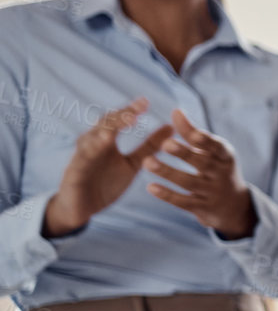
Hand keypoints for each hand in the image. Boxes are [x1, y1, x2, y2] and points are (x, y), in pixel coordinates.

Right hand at [43, 99, 173, 236]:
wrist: (82, 208)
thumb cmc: (106, 183)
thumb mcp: (132, 164)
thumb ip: (149, 146)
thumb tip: (171, 127)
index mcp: (106, 141)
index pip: (117, 121)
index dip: (129, 111)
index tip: (145, 102)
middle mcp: (92, 144)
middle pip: (103, 126)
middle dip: (117, 119)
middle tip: (134, 113)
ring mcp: (81, 157)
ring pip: (88, 142)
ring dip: (100, 136)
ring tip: (112, 133)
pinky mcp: (73, 174)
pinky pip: (80, 163)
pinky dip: (87, 156)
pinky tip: (96, 152)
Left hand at [143, 110, 256, 238]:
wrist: (234, 206)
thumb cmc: (218, 170)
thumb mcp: (213, 152)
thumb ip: (194, 134)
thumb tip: (176, 111)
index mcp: (225, 156)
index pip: (216, 146)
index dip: (203, 139)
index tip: (189, 131)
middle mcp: (221, 174)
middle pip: (202, 163)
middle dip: (184, 153)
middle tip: (165, 144)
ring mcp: (212, 192)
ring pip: (189, 182)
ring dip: (168, 172)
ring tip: (147, 162)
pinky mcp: (201, 208)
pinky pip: (183, 202)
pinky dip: (167, 195)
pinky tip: (150, 187)